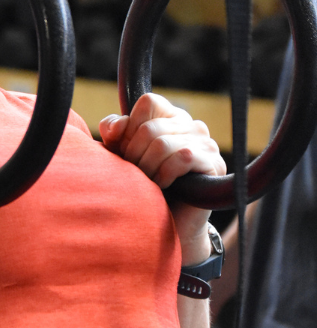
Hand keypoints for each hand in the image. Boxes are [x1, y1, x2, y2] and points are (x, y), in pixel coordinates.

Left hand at [99, 93, 225, 262]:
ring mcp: (206, 143)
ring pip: (163, 142)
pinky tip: (162, 186)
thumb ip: (115, 133)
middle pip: (150, 126)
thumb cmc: (143, 187)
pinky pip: (182, 157)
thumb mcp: (121, 155)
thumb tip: (117, 124)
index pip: (148, 102)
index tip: (125, 150)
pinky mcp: (213, 163)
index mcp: (171, 117)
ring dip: (146, 167)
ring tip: (147, 183)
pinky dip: (164, 174)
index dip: (130, 126)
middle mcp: (191, 125)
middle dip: (133, 154)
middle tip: (134, 175)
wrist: (164, 225)